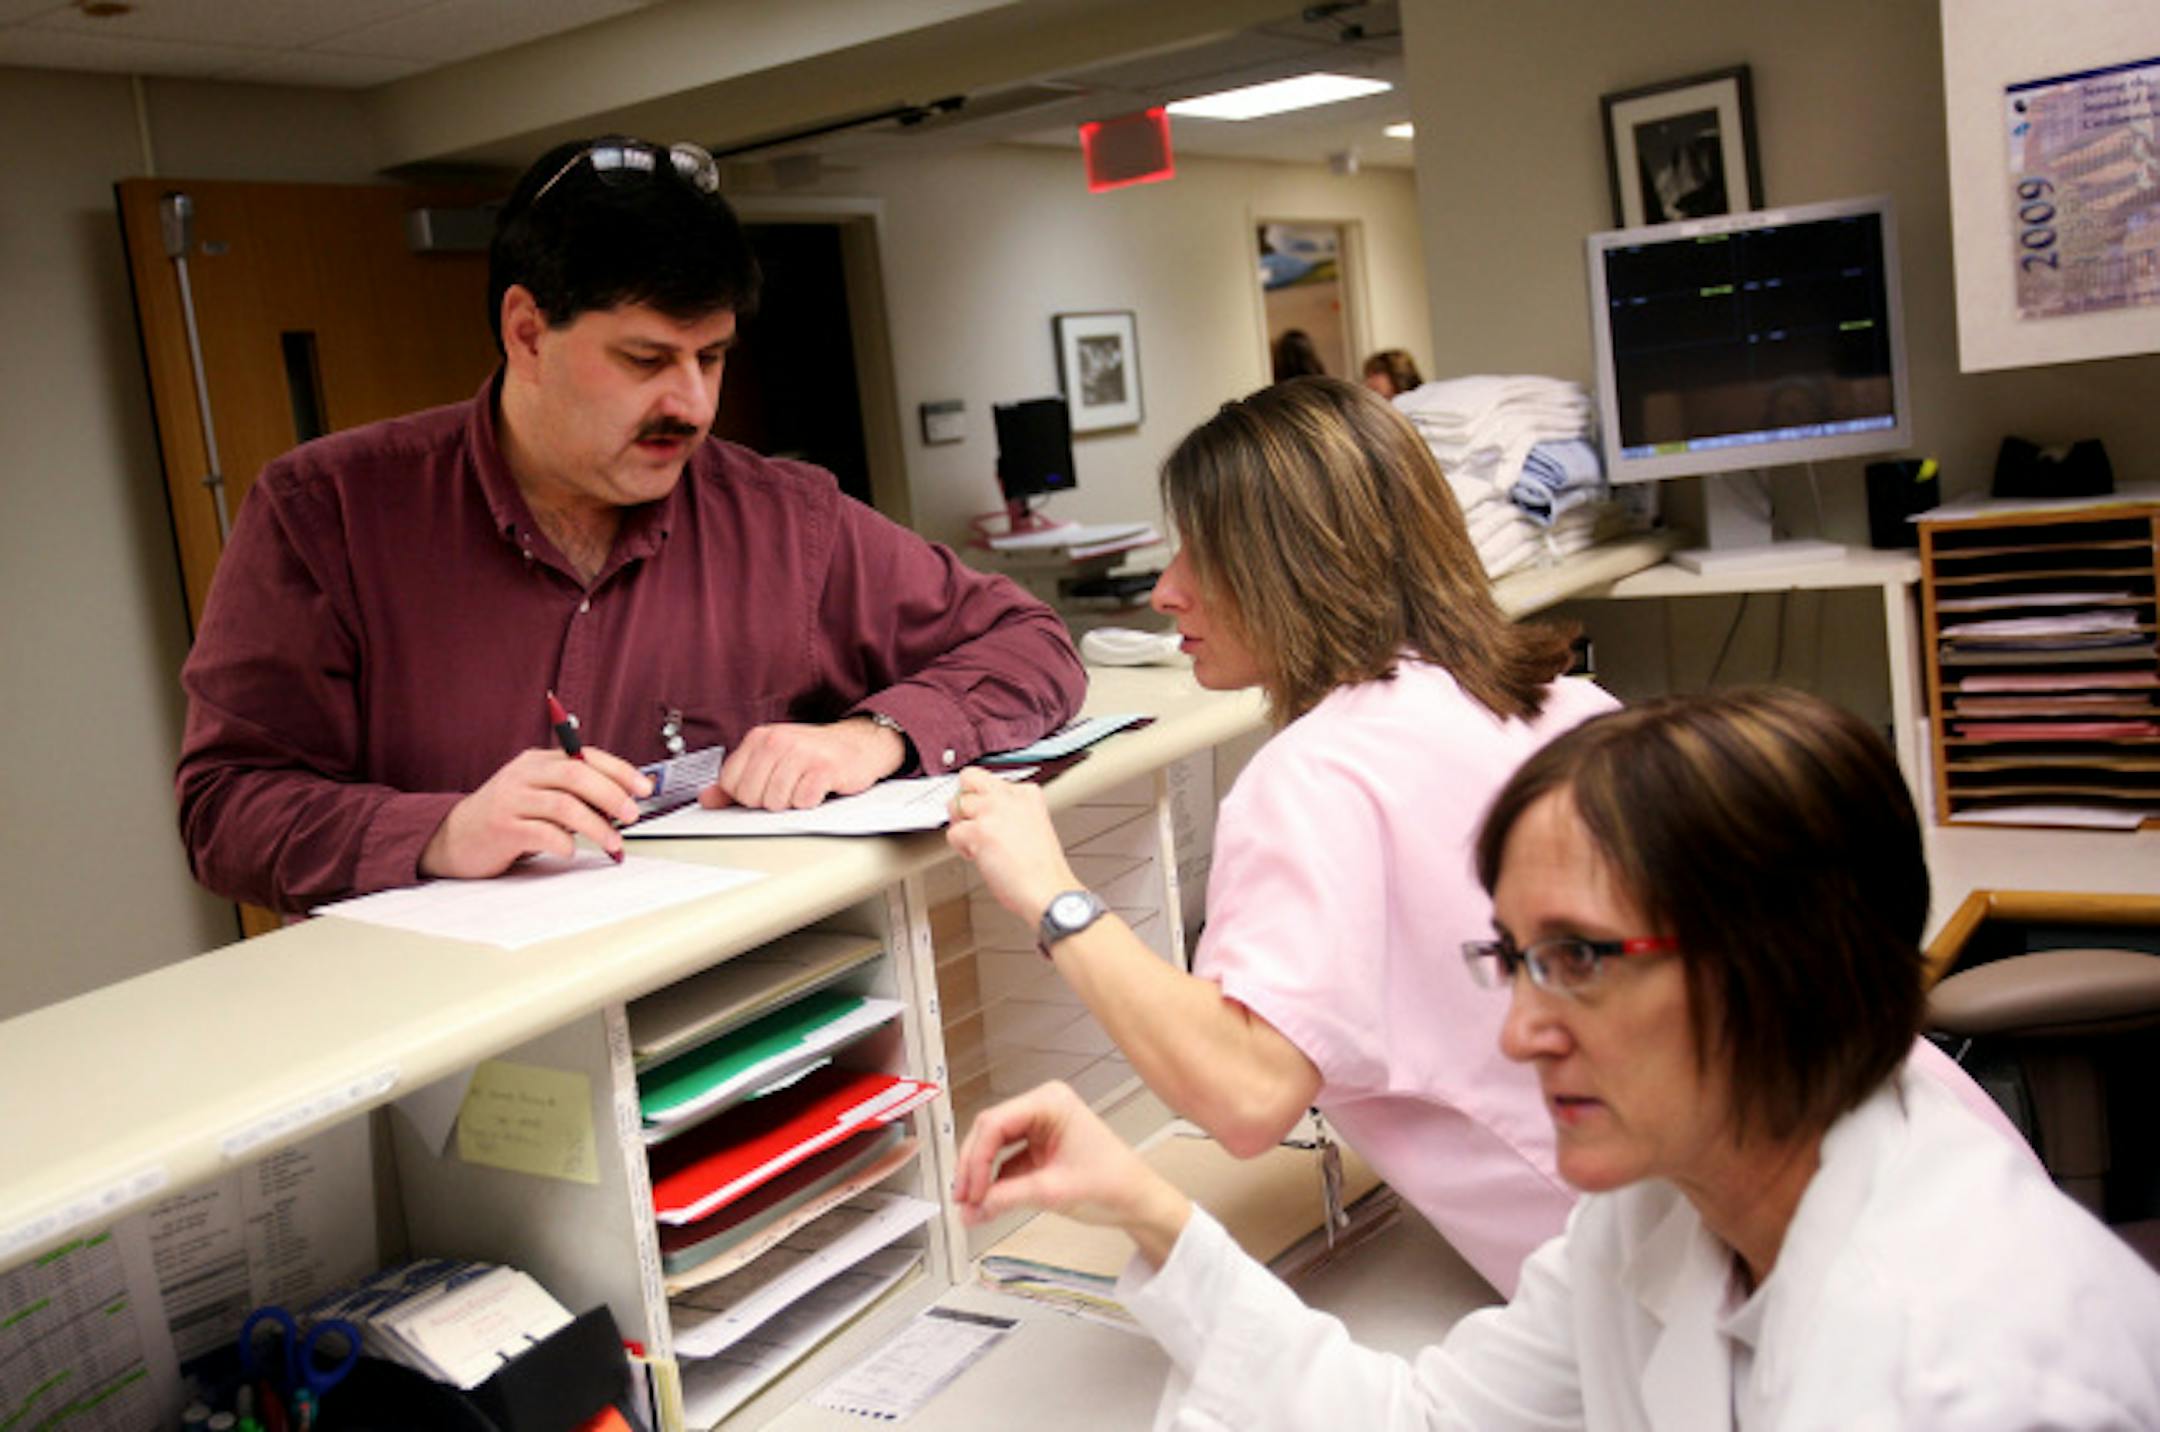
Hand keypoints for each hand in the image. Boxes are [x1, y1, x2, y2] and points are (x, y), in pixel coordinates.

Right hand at [420, 747, 649, 877]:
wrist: (454, 837)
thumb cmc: (506, 816)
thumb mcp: (537, 793)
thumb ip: (572, 792)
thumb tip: (621, 803)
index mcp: (538, 761)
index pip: (586, 756)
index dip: (620, 771)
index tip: (644, 788)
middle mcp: (524, 775)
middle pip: (577, 775)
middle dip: (612, 795)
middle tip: (632, 815)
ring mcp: (511, 800)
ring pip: (564, 805)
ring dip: (596, 825)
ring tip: (612, 842)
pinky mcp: (502, 828)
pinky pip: (542, 833)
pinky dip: (564, 843)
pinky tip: (571, 851)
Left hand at [701, 716, 904, 811]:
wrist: (858, 744)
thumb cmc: (812, 754)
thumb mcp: (771, 760)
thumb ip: (737, 780)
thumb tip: (707, 799)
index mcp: (759, 738)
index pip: (730, 782)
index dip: (745, 796)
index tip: (764, 788)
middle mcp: (778, 741)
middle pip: (751, 796)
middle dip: (768, 802)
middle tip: (788, 789)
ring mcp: (801, 753)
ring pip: (775, 802)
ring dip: (791, 803)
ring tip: (803, 788)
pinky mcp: (824, 768)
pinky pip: (803, 801)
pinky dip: (810, 803)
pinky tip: (818, 789)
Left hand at [943, 768, 1079, 924]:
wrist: (1047, 888)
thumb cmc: (1042, 868)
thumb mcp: (1034, 824)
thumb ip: (1010, 811)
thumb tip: (984, 811)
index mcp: (1027, 793)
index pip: (990, 779)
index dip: (983, 799)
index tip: (986, 813)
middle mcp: (1008, 797)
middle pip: (969, 778)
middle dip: (964, 799)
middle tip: (971, 820)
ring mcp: (992, 812)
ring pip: (956, 804)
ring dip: (961, 825)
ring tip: (978, 842)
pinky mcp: (978, 831)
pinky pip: (953, 833)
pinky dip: (961, 848)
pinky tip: (979, 856)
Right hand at [954, 1081, 1191, 1266]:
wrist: (1138, 1201)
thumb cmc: (1114, 1183)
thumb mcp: (1053, 1192)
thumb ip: (1006, 1199)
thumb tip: (972, 1209)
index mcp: (1051, 1102)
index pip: (996, 1123)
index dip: (975, 1158)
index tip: (968, 1189)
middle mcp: (1043, 1107)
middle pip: (990, 1132)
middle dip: (973, 1167)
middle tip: (962, 1198)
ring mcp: (1040, 1126)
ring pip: (994, 1146)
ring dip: (981, 1176)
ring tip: (970, 1205)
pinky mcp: (1039, 1147)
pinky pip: (1006, 1161)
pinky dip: (994, 1182)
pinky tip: (985, 1202)